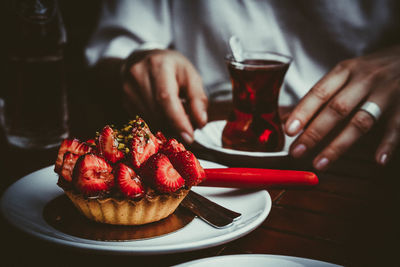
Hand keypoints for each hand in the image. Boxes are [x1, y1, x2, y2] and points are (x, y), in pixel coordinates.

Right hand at [122, 49, 207, 142]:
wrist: (142, 60)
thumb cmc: (171, 68)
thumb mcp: (190, 76)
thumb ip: (197, 98)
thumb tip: (200, 122)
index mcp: (158, 65)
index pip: (166, 98)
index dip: (178, 120)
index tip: (189, 136)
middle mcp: (138, 75)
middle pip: (157, 112)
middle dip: (175, 125)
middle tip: (188, 125)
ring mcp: (128, 88)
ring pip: (150, 120)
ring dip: (167, 125)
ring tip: (176, 115)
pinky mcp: (124, 100)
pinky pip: (143, 121)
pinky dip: (157, 123)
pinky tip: (163, 113)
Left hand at [284, 45, 399, 169]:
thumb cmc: (373, 69)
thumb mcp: (348, 73)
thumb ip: (323, 95)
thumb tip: (289, 119)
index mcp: (345, 71)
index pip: (319, 92)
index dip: (303, 112)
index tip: (288, 130)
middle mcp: (364, 79)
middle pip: (336, 109)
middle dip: (314, 133)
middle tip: (297, 152)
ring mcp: (387, 91)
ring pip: (360, 121)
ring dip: (339, 145)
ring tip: (321, 163)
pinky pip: (396, 126)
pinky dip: (388, 144)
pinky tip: (378, 160)